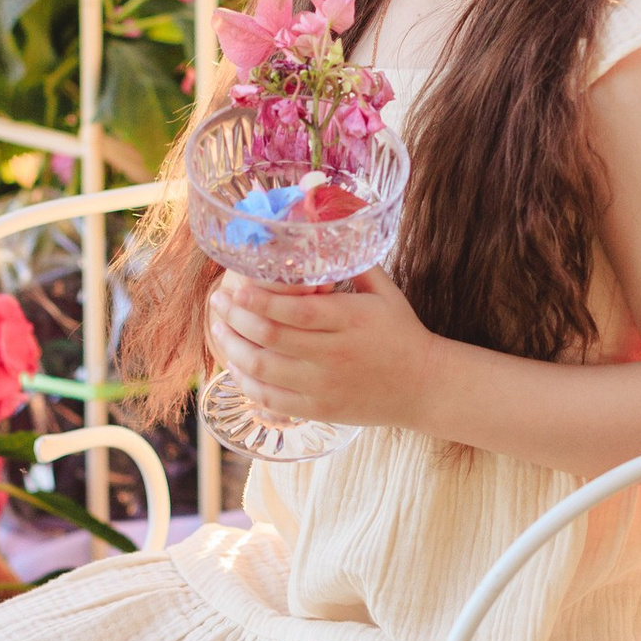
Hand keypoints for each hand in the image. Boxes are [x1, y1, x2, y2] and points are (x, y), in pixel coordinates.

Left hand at [206, 268, 442, 433]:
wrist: (423, 386)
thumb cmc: (401, 333)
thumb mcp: (385, 292)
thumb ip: (354, 264)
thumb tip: (323, 230)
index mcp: (350, 321)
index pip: (294, 310)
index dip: (258, 300)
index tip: (235, 287)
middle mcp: (334, 355)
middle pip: (271, 338)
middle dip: (235, 318)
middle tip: (217, 302)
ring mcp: (324, 386)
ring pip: (263, 369)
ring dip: (233, 348)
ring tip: (218, 330)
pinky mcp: (318, 410)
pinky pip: (271, 399)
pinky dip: (247, 382)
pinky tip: (236, 365)